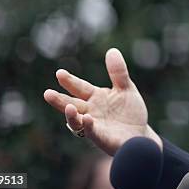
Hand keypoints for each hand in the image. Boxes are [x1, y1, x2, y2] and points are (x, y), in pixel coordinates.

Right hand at [43, 48, 161, 154]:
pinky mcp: (101, 137)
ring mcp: (94, 125)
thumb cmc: (130, 112)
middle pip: (72, 104)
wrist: (141, 135)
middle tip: (47, 93)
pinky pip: (92, 132)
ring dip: (70, 115)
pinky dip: (88, 126)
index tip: (59, 73)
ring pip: (76, 121)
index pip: (80, 88)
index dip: (70, 81)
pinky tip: (87, 118)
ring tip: (68, 107)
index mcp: (96, 97)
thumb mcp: (126, 89)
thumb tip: (112, 50)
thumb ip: (118, 72)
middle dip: (59, 100)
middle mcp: (91, 111)